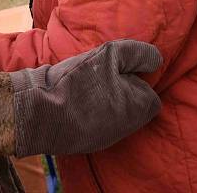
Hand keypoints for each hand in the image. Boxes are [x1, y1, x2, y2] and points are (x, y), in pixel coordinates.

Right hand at [10, 39, 161, 156]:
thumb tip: (156, 59)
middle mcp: (128, 128)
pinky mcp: (88, 143)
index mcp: (139, 107)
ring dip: (105, 100)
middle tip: (98, 76)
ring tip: (83, 87)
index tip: (115, 70)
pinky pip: (98, 124)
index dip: (134, 77)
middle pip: (133, 104)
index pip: (149, 92)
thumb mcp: (111, 54)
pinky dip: (90, 112)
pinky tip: (74, 101)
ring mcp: (108, 138)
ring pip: (115, 114)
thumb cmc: (78, 81)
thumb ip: (137, 53)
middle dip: (121, 90)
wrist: (40, 112)